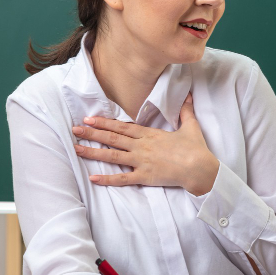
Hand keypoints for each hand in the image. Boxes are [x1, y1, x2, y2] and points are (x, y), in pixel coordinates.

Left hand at [73, 92, 219, 194]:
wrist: (199, 168)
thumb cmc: (195, 148)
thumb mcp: (190, 126)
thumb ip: (185, 111)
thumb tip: (189, 95)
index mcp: (149, 134)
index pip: (122, 127)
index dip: (104, 122)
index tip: (90, 118)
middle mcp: (141, 146)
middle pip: (112, 138)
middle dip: (92, 133)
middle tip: (75, 129)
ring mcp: (141, 162)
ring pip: (112, 156)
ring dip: (93, 152)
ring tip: (76, 149)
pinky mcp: (144, 177)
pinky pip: (122, 178)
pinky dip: (107, 179)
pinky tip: (93, 178)